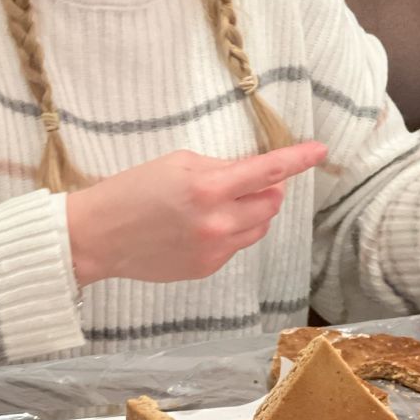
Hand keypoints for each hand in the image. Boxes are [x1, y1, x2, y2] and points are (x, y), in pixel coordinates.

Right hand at [66, 142, 327, 284]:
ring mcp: (214, 250)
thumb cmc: (133, 190)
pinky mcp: (207, 268)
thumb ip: (220, 167)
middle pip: (271, 204)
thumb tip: (252, 175)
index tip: (320, 151)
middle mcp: (218, 222)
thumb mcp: (178, 163)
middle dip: (266, 189)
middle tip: (242, 181)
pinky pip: (237, 246)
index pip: (268, 171)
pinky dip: (231, 232)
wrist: (99, 236)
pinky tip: (201, 226)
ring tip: (221, 204)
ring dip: (252, 212)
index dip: (298, 159)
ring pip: (260, 228)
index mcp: (209, 188)